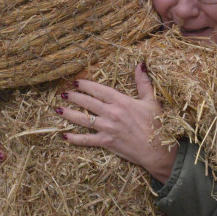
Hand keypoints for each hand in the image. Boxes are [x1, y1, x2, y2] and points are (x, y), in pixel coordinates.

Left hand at [56, 63, 176, 183]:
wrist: (158, 150)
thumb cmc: (157, 125)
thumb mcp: (152, 101)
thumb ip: (143, 83)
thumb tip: (140, 64)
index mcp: (122, 101)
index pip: (99, 90)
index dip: (86, 85)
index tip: (76, 82)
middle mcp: (111, 113)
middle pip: (88, 103)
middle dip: (74, 97)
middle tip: (64, 94)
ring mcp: (107, 128)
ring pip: (83, 119)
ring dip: (69, 114)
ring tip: (58, 110)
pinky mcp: (106, 142)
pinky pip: (86, 140)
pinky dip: (75, 138)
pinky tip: (65, 135)